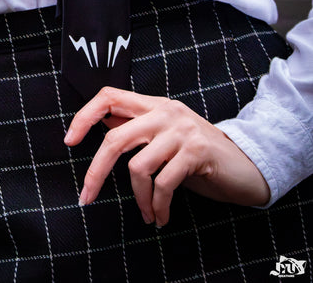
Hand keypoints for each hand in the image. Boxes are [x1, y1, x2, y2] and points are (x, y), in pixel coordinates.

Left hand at [64, 87, 269, 226]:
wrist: (244, 166)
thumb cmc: (197, 156)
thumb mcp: (163, 137)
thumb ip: (135, 129)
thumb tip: (98, 125)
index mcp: (153, 104)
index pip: (109, 96)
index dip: (85, 116)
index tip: (69, 140)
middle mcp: (165, 111)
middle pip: (115, 138)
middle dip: (96, 172)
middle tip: (86, 196)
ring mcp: (181, 130)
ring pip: (138, 166)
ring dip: (139, 199)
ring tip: (147, 213)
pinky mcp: (196, 151)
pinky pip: (163, 183)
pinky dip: (158, 206)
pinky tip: (160, 217)